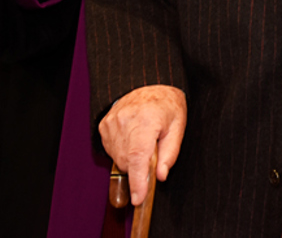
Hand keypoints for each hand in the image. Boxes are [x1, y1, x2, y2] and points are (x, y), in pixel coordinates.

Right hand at [99, 85, 185, 206]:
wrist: (149, 83)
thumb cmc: (167, 104)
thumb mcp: (178, 126)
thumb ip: (170, 153)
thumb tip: (160, 176)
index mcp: (146, 121)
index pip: (138, 157)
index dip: (137, 181)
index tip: (138, 199)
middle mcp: (125, 121)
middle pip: (129, 162)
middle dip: (142, 166)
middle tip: (153, 149)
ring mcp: (111, 123)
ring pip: (119, 159)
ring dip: (132, 158)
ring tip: (144, 138)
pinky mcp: (104, 125)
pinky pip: (112, 150)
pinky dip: (123, 150)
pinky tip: (133, 137)